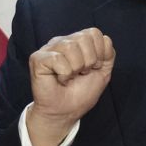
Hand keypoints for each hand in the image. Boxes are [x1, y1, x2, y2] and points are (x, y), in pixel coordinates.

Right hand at [27, 28, 114, 145]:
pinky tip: (60, 80)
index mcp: (77, 42)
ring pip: (71, 47)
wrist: (66, 111)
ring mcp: (49, 49)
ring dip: (76, 68)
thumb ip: (108, 54)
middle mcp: (62, 41)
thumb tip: (105, 39)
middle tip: (80, 74)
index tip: (92, 68)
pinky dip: (64, 74)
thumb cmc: (81, 93)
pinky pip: (58, 59)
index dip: (99, 53)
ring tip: (70, 77)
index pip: (94, 33)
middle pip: (84, 38)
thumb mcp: (103, 72)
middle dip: (88, 62)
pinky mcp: (38, 58)